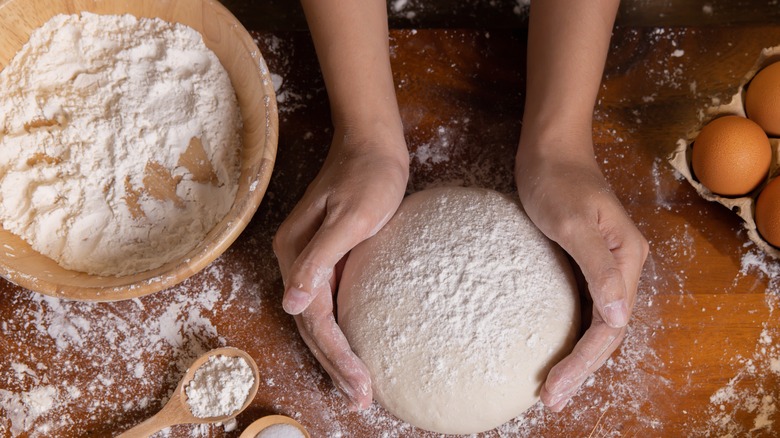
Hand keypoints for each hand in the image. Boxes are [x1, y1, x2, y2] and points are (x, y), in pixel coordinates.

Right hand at [273, 125, 407, 409]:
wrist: (372, 145)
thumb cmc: (367, 177)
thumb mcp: (350, 217)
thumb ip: (320, 258)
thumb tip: (291, 303)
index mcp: (295, 253)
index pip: (313, 318)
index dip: (336, 356)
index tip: (360, 385)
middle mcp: (295, 261)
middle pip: (310, 325)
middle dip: (335, 365)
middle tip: (361, 399)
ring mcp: (309, 261)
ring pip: (317, 319)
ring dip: (336, 354)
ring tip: (358, 387)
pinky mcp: (326, 258)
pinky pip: (330, 304)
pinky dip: (341, 331)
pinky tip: (356, 348)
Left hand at [515, 141, 648, 411]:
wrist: (549, 146)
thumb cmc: (556, 178)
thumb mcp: (573, 221)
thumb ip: (598, 268)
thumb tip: (621, 317)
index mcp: (627, 258)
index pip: (611, 326)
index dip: (584, 362)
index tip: (555, 388)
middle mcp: (624, 266)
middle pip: (609, 331)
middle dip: (581, 368)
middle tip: (551, 399)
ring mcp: (607, 264)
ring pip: (599, 323)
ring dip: (578, 356)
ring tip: (553, 386)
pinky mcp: (586, 261)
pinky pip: (585, 307)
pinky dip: (571, 333)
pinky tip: (553, 349)